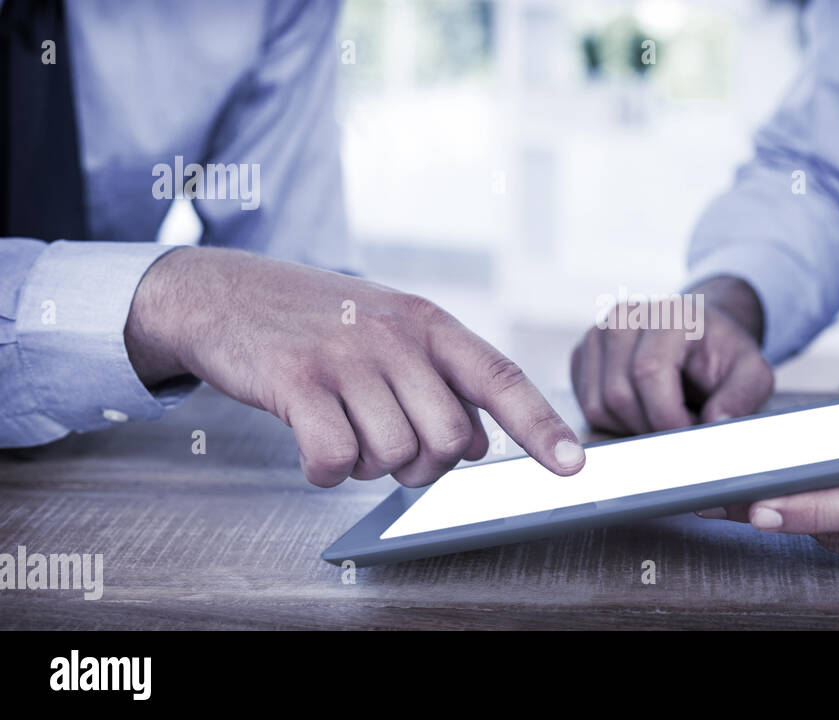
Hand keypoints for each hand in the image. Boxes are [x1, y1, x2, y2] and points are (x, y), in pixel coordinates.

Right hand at [125, 247, 584, 486]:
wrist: (225, 291)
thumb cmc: (319, 322)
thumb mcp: (392, 335)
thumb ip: (442, 384)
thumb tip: (481, 445)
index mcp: (430, 325)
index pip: (502, 377)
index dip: (541, 426)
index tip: (573, 466)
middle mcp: (397, 337)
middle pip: (448, 441)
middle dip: (420, 464)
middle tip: (384, 441)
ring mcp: (347, 356)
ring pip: (391, 457)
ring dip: (365, 463)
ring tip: (339, 426)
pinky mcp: (297, 380)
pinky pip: (333, 460)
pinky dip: (323, 471)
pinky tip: (309, 443)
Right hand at [570, 276, 773, 434]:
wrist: (700, 335)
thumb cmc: (723, 354)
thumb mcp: (752, 373)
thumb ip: (741, 397)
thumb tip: (715, 423)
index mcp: (668, 314)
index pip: (648, 372)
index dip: (666, 417)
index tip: (689, 434)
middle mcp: (624, 316)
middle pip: (619, 394)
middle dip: (652, 426)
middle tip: (683, 425)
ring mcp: (597, 334)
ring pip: (598, 406)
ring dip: (634, 427)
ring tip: (666, 415)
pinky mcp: (581, 355)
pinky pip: (587, 407)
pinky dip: (616, 421)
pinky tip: (643, 410)